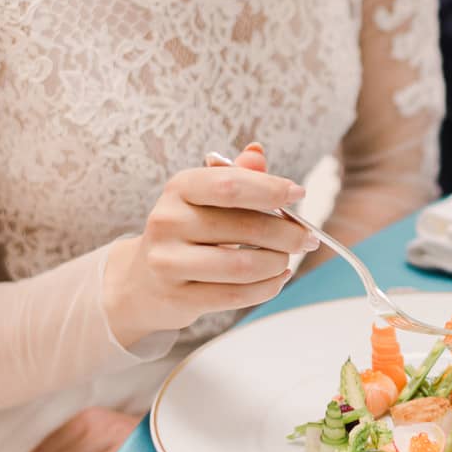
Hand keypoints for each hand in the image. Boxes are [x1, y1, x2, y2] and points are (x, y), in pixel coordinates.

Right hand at [102, 142, 317, 345]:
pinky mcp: (178, 298)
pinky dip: (267, 288)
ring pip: (243, 266)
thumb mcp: (206, 198)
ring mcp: (168, 262)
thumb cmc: (188, 231)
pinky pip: (236, 295)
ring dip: (278, 263)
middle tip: (308, 237)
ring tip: (287, 259)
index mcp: (179, 188)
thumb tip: (257, 153)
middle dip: (288, 233)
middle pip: (246, 228)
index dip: (271, 189)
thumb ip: (236, 176)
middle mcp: (168, 222)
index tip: (298, 194)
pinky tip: (277, 278)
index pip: (230, 185)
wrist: (143, 280)